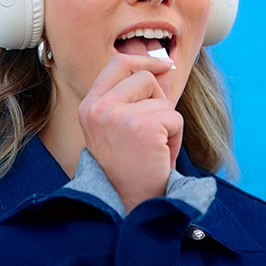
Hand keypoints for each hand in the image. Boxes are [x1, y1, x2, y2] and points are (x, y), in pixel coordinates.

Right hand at [77, 53, 183, 212]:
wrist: (128, 206)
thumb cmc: (129, 169)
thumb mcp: (125, 127)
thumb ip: (141, 95)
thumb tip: (165, 66)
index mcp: (89, 106)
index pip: (117, 63)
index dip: (143, 59)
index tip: (163, 65)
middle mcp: (98, 108)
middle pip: (145, 77)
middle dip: (159, 101)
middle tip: (152, 133)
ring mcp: (118, 116)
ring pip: (163, 100)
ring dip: (167, 124)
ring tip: (153, 150)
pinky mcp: (141, 127)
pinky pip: (174, 118)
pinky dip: (175, 139)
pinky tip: (159, 157)